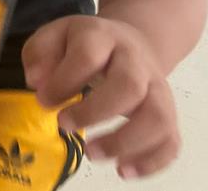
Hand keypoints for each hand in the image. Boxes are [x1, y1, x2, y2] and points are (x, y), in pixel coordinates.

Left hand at [22, 15, 179, 179]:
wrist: (131, 42)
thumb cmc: (84, 44)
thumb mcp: (55, 36)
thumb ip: (39, 54)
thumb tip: (36, 81)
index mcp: (101, 36)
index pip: (88, 56)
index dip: (63, 81)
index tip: (43, 100)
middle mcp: (135, 61)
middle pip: (129, 85)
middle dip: (94, 112)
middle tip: (63, 125)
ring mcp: (157, 87)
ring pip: (157, 116)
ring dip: (125, 142)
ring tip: (91, 154)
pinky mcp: (168, 113)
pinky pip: (171, 141)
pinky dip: (151, 161)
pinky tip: (122, 170)